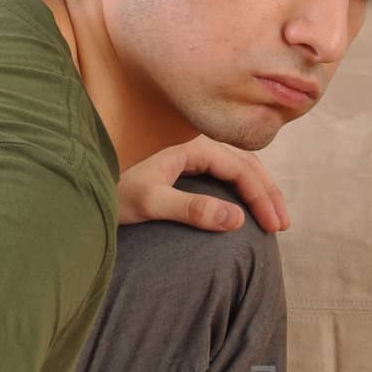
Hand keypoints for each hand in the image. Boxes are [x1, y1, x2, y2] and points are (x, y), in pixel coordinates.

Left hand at [116, 139, 290, 232]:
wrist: (88, 193)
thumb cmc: (116, 198)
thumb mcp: (151, 205)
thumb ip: (192, 210)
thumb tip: (238, 219)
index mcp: (192, 148)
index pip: (240, 169)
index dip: (261, 197)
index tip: (273, 226)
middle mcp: (196, 145)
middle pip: (246, 164)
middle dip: (268, 194)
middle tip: (282, 225)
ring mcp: (192, 154)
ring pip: (240, 166)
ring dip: (260, 189)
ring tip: (274, 216)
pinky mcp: (187, 166)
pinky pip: (228, 172)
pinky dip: (245, 187)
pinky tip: (250, 205)